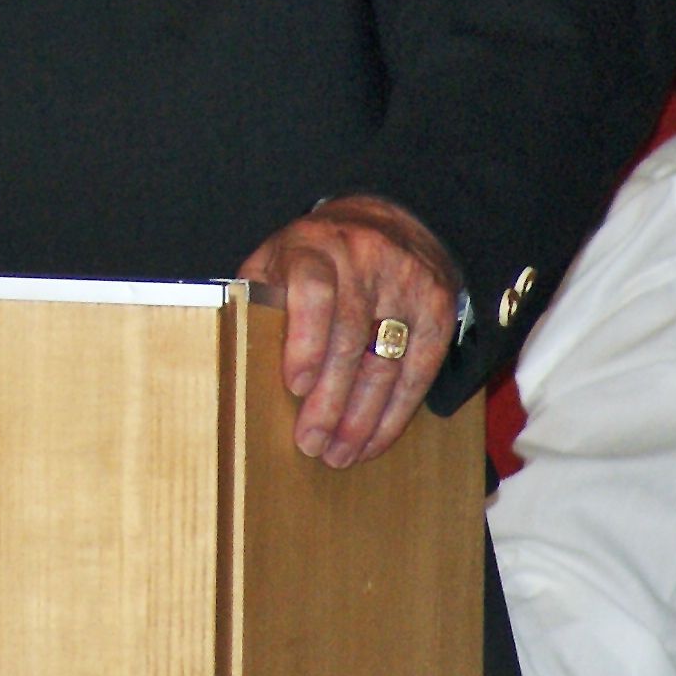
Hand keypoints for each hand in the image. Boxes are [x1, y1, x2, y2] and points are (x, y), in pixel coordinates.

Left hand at [237, 195, 462, 467]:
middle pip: (351, 337)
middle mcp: (365, 259)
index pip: (315, 291)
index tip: (295, 385)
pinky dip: (395, 413)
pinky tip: (373, 441)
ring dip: (362, 417)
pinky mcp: (437, 309)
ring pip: (386, 361)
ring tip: (339, 454)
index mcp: (315, 245)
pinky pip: (419, 371)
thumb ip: (259, 300)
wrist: (388, 221)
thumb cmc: (315, 255)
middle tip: (311, 443)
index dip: (306, 341)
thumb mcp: (276, 259)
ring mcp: (407, 283)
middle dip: (331, 399)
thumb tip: (238, 360)